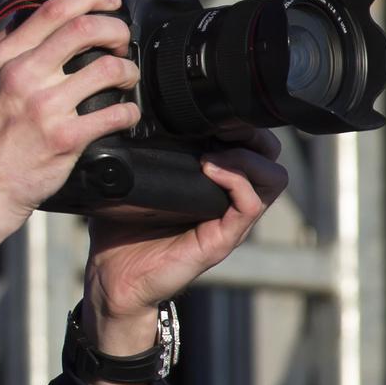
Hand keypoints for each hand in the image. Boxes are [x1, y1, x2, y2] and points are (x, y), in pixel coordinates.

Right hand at [0, 0, 142, 269]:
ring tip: (126, 79)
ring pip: (107, 68)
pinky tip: (126, 115)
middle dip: (116, 29)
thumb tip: (26, 20)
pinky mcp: (64, 138)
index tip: (109, 2)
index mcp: (5, 57)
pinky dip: (129, 111)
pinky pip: (114, 114)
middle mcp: (23, 75)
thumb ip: (6, 51)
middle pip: (86, 28)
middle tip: (123, 42)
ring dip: (127, 70)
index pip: (54, 9)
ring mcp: (44, 107)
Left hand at [79, 127, 287, 384]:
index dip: (241, 123)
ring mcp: (229, 221)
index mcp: (211, 184)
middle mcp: (227, 201)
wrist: (113, 277)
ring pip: (273, 179)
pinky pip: (251, 205)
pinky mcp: (222, 240)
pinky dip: (237, 179)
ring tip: (217, 150)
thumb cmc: (120, 230)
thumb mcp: (131, 179)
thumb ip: (138, 150)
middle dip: (254, 134)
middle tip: (223, 125)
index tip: (214, 108)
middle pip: (271, 157)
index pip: (249, 145)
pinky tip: (210, 168)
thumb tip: (122, 114)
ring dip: (248, 156)